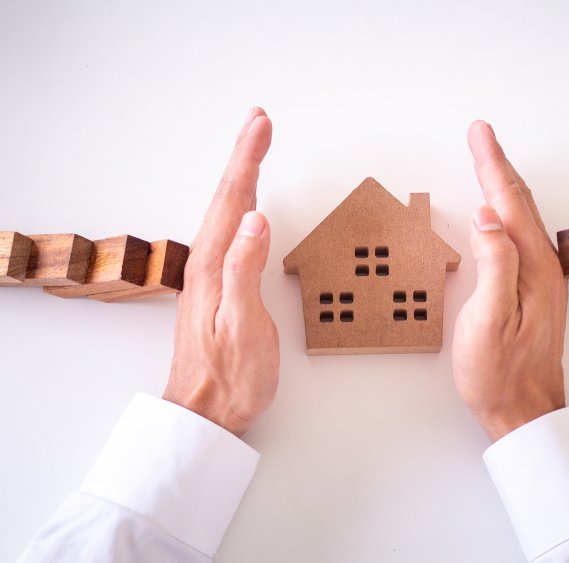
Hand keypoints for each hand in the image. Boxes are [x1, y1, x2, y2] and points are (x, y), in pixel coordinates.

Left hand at [163, 107, 279, 436]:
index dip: (249, 159)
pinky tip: (243, 209)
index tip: (262, 125)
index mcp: (214, 265)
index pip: (234, 200)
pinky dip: (238, 206)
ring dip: (240, 176)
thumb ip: (246, 270)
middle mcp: (207, 263)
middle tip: (258, 122)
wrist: (204, 411)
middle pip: (227, 197)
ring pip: (226, 211)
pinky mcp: (216, 286)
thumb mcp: (244, 326)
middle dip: (243, 156)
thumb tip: (257, 220)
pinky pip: (227, 232)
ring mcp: (210, 274)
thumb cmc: (230, 376)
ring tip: (251, 150)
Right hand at [452, 121, 566, 441]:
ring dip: (503, 185)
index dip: (491, 165)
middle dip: (497, 165)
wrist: (523, 411)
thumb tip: (487, 216)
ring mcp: (539, 279)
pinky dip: (506, 212)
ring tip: (487, 162)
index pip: (509, 203)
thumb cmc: (500, 372)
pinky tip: (499, 213)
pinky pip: (518, 236)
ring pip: (521, 217)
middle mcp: (542, 267)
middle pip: (519, 202)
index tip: (479, 133)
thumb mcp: (490, 319)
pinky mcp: (531, 290)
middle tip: (480, 136)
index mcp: (532, 268)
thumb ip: (494, 264)